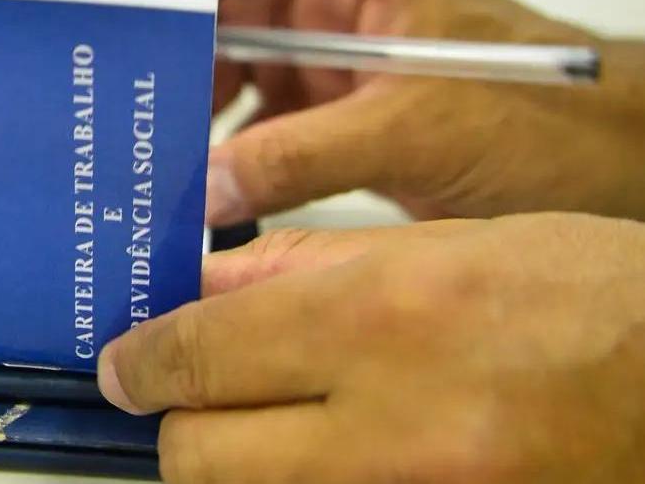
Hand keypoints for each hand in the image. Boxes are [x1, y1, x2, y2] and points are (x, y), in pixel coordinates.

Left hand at [98, 213, 644, 482]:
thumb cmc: (583, 297)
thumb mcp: (441, 247)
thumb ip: (303, 269)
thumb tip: (204, 290)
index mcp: (384, 319)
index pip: (200, 356)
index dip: (143, 363)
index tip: (126, 366)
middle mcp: (392, 428)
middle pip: (201, 461)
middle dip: (181, 427)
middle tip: (193, 399)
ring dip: (239, 464)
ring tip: (270, 421)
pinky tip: (325, 451)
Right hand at [143, 0, 644, 223]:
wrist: (602, 172)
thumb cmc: (544, 115)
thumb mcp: (412, 127)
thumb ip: (302, 156)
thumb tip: (206, 186)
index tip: (138, 20)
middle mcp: (337, 13)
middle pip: (229, 18)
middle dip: (178, 57)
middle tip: (130, 105)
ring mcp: (334, 71)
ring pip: (237, 78)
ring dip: (195, 113)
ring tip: (152, 154)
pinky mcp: (336, 127)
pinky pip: (261, 134)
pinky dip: (227, 160)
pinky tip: (198, 188)